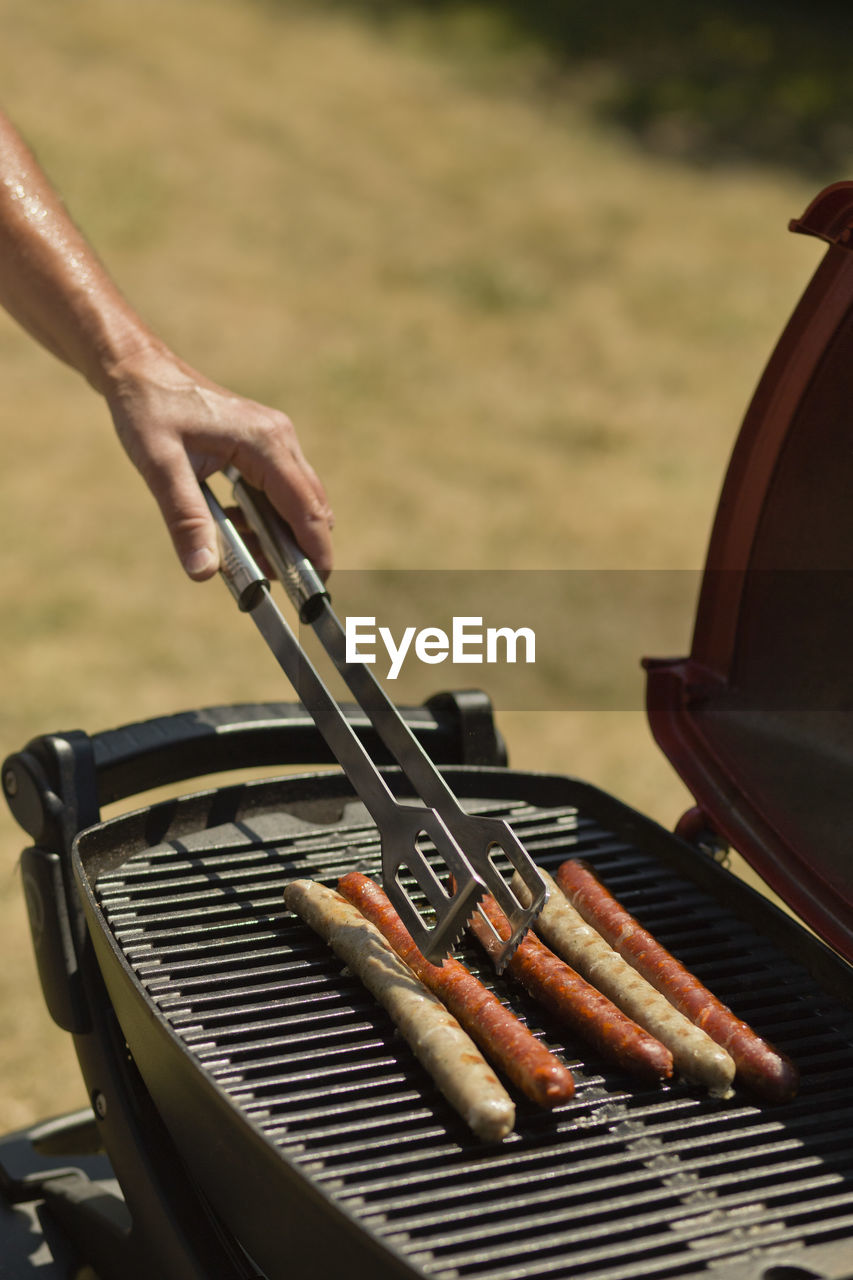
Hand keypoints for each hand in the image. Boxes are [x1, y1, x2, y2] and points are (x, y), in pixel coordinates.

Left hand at [104, 345, 333, 580]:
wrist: (138, 369)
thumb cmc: (147, 409)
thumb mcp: (160, 466)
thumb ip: (185, 519)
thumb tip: (203, 572)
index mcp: (265, 442)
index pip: (306, 508)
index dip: (316, 551)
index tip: (318, 589)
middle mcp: (279, 438)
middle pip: (311, 506)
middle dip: (301, 549)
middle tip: (279, 584)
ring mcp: (275, 439)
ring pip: (297, 500)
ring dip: (281, 533)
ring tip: (249, 559)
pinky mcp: (263, 443)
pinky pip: (280, 489)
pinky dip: (267, 517)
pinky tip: (234, 526)